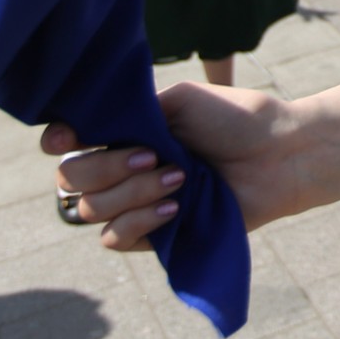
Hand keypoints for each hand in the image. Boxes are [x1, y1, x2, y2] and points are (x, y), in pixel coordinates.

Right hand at [42, 83, 309, 250]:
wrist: (281, 153)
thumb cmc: (237, 119)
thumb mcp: (180, 100)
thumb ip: (131, 112)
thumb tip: (84, 128)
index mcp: (127, 131)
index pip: (67, 142)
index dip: (58, 141)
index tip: (69, 138)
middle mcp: (123, 168)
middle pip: (70, 179)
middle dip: (105, 167)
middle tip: (154, 155)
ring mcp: (137, 202)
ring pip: (92, 210)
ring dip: (133, 191)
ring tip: (180, 177)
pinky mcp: (155, 235)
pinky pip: (116, 238)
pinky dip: (140, 220)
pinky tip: (175, 206)